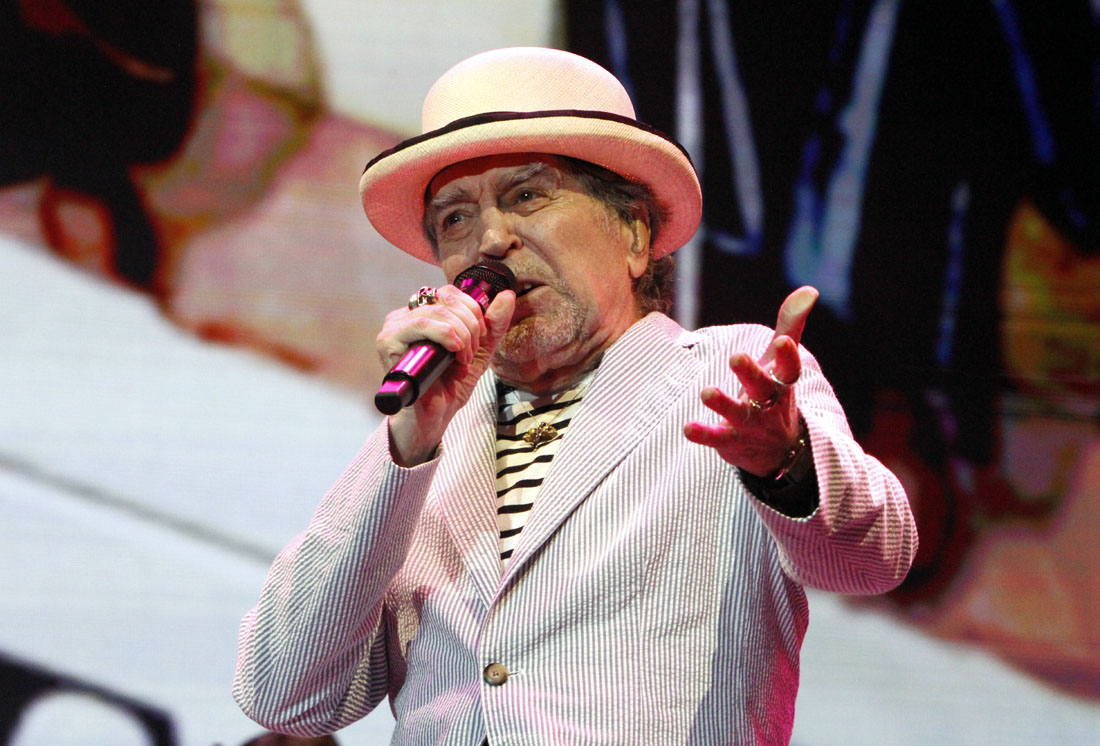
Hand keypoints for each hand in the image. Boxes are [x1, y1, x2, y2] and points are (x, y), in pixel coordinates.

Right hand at [377, 284, 514, 464]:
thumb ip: (494, 324)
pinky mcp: (387, 342)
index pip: (450, 293)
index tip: (481, 337)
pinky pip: (418, 324)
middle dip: (470, 324)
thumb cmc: (449, 386)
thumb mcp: (479, 351)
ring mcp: (393, 328)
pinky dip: (445, 336)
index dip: (472, 310)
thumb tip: (507, 294)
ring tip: (462, 359)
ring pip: (435, 312)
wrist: (433, 417)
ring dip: (460, 334)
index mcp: (423, 314)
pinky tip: (453, 354)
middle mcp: (404, 317)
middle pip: (445, 299)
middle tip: (472, 351)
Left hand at [683, 286, 818, 475]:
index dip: (788, 356)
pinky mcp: (733, 442)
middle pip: (762, 389)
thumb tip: (809, 290)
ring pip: (739, 414)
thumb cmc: (776, 393)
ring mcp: (752, 425)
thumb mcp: (782, 361)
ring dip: (723, 404)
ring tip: (707, 392)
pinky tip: (688, 428)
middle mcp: (769, 404)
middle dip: (751, 373)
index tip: (783, 341)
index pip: (790, 369)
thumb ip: (790, 325)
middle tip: (736, 356)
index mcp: (782, 382)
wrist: (781, 452)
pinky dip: (704, 434)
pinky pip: (718, 438)